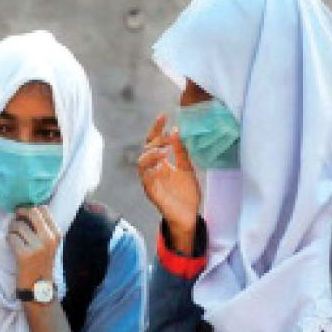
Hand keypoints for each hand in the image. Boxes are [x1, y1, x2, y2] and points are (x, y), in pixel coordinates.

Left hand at [7, 206, 60, 289]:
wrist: (38, 286)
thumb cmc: (41, 262)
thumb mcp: (49, 244)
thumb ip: (43, 227)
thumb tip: (26, 208)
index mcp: (56, 234)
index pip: (43, 209)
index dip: (30, 208)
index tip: (24, 214)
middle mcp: (49, 239)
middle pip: (31, 212)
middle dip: (20, 214)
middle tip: (15, 220)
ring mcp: (37, 247)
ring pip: (18, 225)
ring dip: (12, 229)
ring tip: (14, 236)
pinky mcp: (24, 255)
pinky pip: (11, 237)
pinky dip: (8, 239)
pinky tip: (12, 245)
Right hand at [137, 114, 200, 253]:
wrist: (189, 216)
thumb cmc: (186, 194)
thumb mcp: (187, 168)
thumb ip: (181, 152)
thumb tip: (176, 130)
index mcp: (160, 163)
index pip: (153, 142)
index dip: (156, 129)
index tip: (164, 115)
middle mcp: (153, 171)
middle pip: (145, 151)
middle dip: (154, 141)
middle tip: (167, 137)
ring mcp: (151, 182)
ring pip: (142, 164)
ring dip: (151, 155)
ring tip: (164, 150)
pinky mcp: (152, 194)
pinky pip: (146, 181)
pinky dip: (152, 171)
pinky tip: (161, 166)